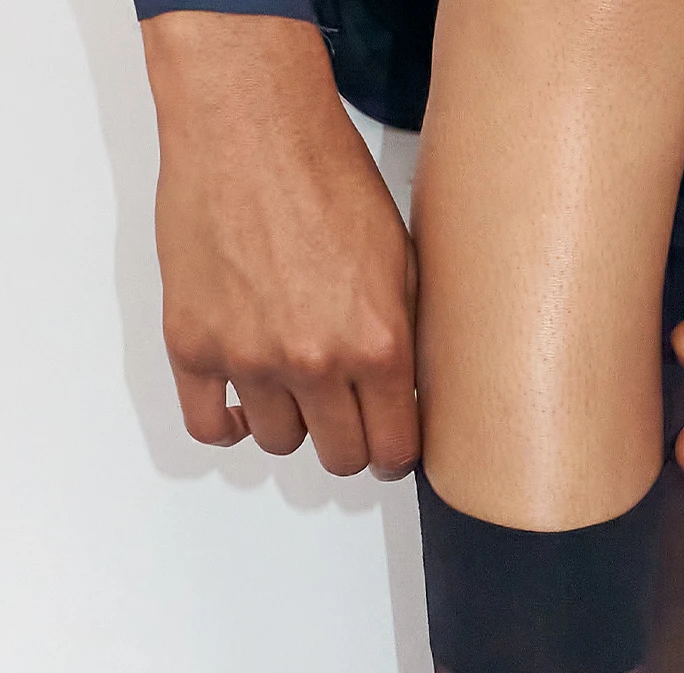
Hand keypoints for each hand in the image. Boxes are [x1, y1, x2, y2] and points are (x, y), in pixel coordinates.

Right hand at [142, 14, 419, 479]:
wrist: (249, 122)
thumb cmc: (325, 175)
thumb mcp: (400, 261)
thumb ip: (405, 340)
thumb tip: (410, 400)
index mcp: (378, 345)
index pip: (392, 450)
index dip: (392, 455)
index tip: (386, 448)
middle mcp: (315, 362)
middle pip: (338, 457)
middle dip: (346, 442)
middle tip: (342, 418)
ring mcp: (249, 358)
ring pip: (277, 442)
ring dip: (287, 422)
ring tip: (289, 383)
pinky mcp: (193, 343)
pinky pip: (207, 426)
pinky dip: (225, 423)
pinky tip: (238, 403)